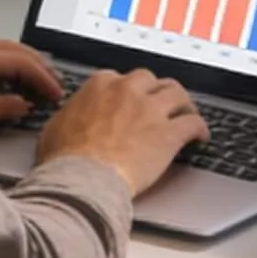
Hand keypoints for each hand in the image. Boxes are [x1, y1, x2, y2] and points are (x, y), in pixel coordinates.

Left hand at [0, 38, 62, 130]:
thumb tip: (22, 104)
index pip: (21, 61)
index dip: (43, 78)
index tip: (55, 93)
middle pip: (14, 49)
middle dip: (38, 66)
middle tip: (53, 85)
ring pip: (0, 48)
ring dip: (22, 63)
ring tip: (36, 82)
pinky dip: (4, 64)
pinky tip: (6, 79)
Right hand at [37, 68, 208, 195]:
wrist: (83, 179)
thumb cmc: (65, 159)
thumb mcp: (56, 128)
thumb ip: (71, 115)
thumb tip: (69, 119)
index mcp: (100, 86)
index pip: (120, 78)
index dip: (127, 90)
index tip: (129, 99)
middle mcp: (128, 91)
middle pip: (151, 80)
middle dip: (156, 90)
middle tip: (159, 102)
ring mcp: (151, 110)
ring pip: (177, 94)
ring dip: (183, 102)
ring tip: (186, 111)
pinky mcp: (169, 134)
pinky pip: (192, 123)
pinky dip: (199, 128)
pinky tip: (200, 136)